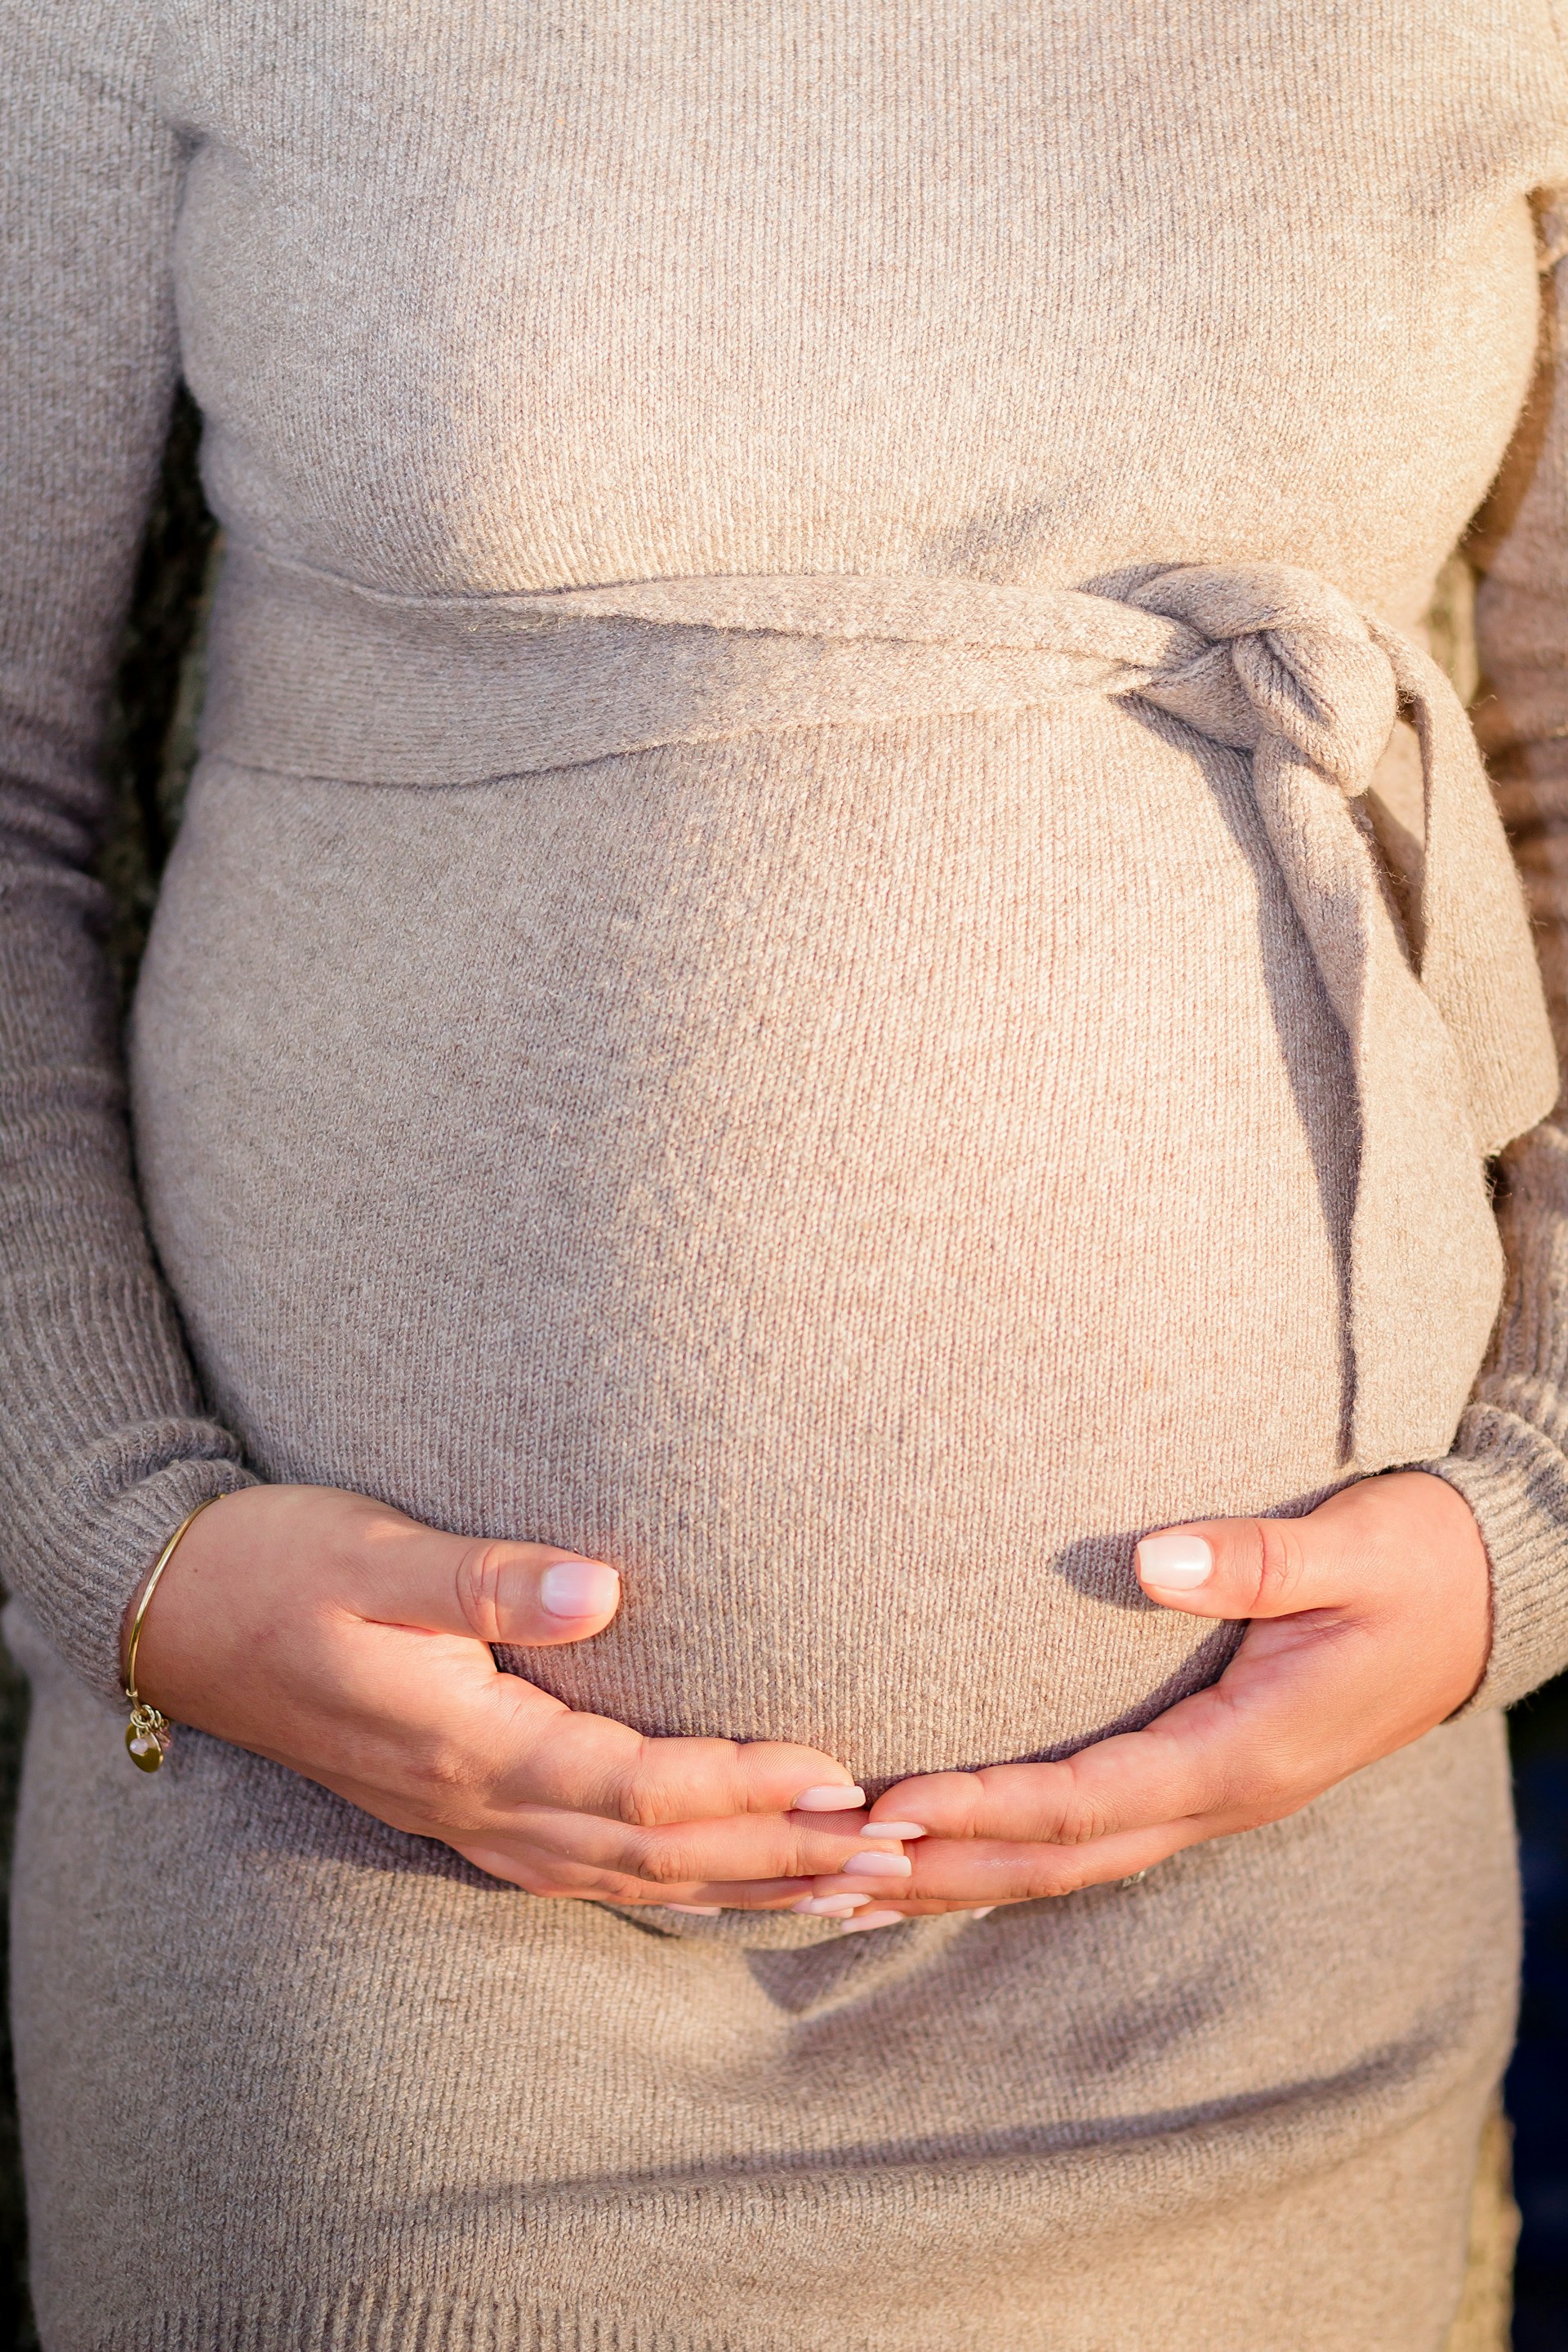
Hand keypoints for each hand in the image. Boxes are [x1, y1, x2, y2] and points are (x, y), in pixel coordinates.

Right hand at [126, 1484, 873, 1906]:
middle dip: (781, 1853)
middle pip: (658, 1850)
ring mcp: (470, 1820)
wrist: (178, 1617)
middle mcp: (480, 1803)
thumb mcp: (375, 1554)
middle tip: (900, 1851)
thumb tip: (603, 1586)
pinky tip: (728, 1879)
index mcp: (470, 1745)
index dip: (747, 1787)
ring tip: (854, 1886)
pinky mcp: (465, 1810)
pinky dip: (679, 1882)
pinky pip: (594, 1872)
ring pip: (635, 1875)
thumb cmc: (278, 1566)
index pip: (640, 1787)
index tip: (846, 1779)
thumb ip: (487, 1576)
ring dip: (747, 1879)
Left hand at [799, 1471, 1491, 1921]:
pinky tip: (946, 1860)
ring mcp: (1217, 1798)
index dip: (988, 1806)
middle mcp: (1224, 1796)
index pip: (1090, 1797)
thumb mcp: (1351, 1548)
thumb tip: (1152, 1557)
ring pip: (1072, 1863)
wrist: (1489, 1598)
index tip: (894, 1803)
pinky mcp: (1207, 1780)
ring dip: (964, 1881)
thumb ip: (1255, 1557)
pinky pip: (1095, 1838)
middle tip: (829, 1871)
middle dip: (946, 1869)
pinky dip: (1011, 1856)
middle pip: (1062, 1859)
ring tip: (850, 1891)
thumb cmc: (1419, 1562)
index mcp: (1247, 1751)